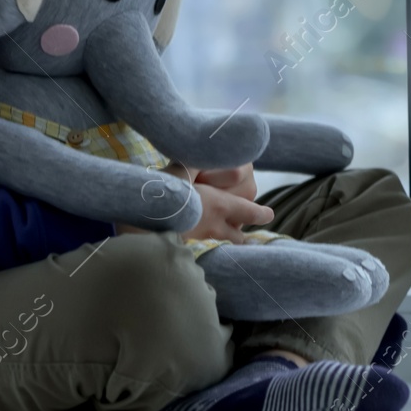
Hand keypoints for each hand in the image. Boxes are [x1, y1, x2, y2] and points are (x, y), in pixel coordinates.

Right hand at [115, 162, 270, 241]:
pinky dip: (208, 247)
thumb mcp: (181, 167)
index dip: (261, 213)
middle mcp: (214, 227)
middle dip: (240, 231)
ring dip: (226, 241)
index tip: (269, 213)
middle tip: (238, 226)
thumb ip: (198, 162)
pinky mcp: (186, 250)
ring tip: (222, 237)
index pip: (249, 211)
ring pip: (222, 246)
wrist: (140, 227)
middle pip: (237, 236)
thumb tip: (214, 159)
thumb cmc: (163, 191)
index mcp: (219, 205)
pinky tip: (200, 244)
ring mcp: (200, 242)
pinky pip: (205, 250)